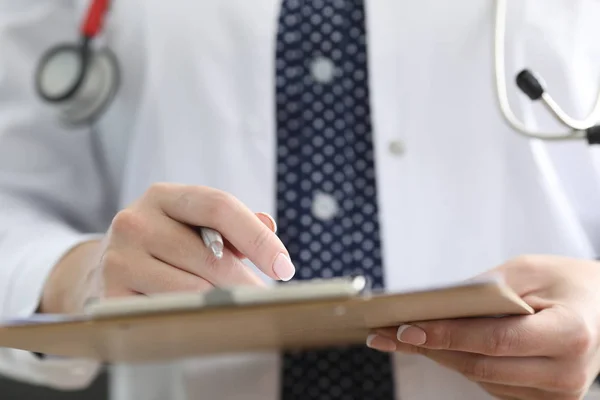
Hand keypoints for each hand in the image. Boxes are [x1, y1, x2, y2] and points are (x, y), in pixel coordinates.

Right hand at [41, 183, 294, 313]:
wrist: (98, 272)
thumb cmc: (159, 247)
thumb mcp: (188, 224)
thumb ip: (229, 225)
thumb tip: (269, 226)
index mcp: (163, 197)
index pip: (219, 207)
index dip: (258, 238)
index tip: (283, 267)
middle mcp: (135, 221)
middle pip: (211, 256)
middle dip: (246, 284)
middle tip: (267, 302)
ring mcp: (118, 259)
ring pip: (192, 290)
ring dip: (222, 306)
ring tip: (240, 314)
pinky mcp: (109, 296)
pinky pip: (167, 315)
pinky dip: (193, 321)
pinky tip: (206, 324)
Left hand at [366, 255, 599, 399]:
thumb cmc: (566, 282)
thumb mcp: (528, 270)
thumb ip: (486, 290)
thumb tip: (436, 309)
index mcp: (571, 334)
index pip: (496, 341)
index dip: (448, 336)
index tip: (408, 329)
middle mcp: (567, 373)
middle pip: (482, 366)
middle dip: (431, 349)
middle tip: (388, 334)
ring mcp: (558, 394)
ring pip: (482, 380)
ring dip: (440, 358)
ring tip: (401, 339)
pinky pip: (492, 385)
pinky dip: (462, 364)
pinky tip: (435, 348)